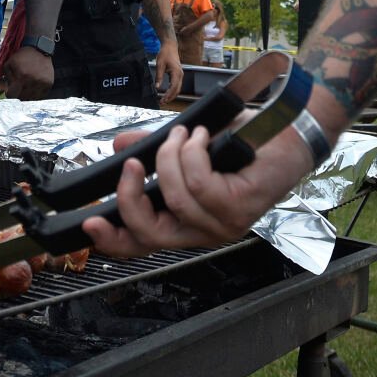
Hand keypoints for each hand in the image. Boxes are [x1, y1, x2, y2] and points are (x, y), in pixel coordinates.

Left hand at [3, 45, 54, 98]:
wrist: (39, 49)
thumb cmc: (22, 56)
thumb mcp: (9, 63)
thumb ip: (6, 77)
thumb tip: (8, 89)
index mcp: (21, 76)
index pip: (13, 95)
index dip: (9, 94)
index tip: (10, 91)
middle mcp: (32, 81)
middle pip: (22, 98)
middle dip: (18, 94)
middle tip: (17, 89)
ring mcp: (42, 83)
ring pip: (31, 98)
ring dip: (27, 95)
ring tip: (25, 88)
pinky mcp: (49, 83)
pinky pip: (41, 95)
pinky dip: (36, 94)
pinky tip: (33, 87)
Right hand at [80, 118, 315, 257]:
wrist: (287, 132)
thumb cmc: (244, 143)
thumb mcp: (189, 146)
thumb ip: (154, 151)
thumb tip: (119, 147)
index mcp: (188, 224)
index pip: (143, 244)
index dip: (113, 239)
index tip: (89, 222)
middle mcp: (204, 233)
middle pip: (151, 234)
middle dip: (131, 199)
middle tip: (130, 165)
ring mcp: (223, 225)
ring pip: (175, 197)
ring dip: (171, 156)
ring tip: (186, 134)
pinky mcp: (237, 208)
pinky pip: (197, 182)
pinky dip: (193, 152)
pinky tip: (203, 137)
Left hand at [153, 42, 183, 101]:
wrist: (170, 46)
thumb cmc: (165, 54)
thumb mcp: (160, 65)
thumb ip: (159, 77)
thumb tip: (157, 87)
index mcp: (176, 72)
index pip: (173, 87)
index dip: (168, 95)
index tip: (162, 100)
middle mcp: (180, 75)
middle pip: (177, 90)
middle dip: (170, 97)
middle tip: (162, 103)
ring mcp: (180, 75)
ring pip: (178, 89)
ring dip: (172, 95)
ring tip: (164, 100)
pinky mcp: (178, 74)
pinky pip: (177, 85)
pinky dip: (173, 91)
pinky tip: (167, 94)